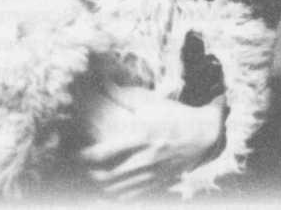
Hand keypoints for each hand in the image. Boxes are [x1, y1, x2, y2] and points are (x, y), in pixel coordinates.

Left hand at [78, 85, 224, 199]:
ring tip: (94, 176)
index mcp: (141, 134)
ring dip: (101, 185)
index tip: (78, 151)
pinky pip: (131, 197)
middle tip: (84, 165)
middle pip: (107, 176)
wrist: (202, 135)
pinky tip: (110, 188)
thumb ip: (124, 96)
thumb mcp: (150, 102)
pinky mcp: (156, 184)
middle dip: (91, 174)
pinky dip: (117, 195)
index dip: (86, 155)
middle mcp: (145, 157)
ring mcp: (151, 174)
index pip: (105, 152)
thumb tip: (103, 82)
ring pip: (116, 190)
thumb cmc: (174, 115)